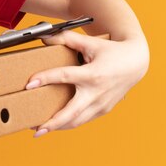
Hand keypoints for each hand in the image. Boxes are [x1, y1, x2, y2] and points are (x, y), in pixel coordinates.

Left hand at [26, 30, 148, 136]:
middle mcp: (97, 93)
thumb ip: (65, 38)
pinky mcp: (103, 110)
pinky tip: (54, 124)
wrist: (136, 63)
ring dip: (57, 127)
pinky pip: (83, 120)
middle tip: (34, 128)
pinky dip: (68, 123)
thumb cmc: (111, 52)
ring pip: (77, 121)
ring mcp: (101, 105)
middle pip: (72, 113)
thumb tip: (43, 36)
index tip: (29, 84)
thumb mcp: (89, 42)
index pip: (64, 77)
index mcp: (93, 74)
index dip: (45, 79)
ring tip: (38, 129)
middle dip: (52, 123)